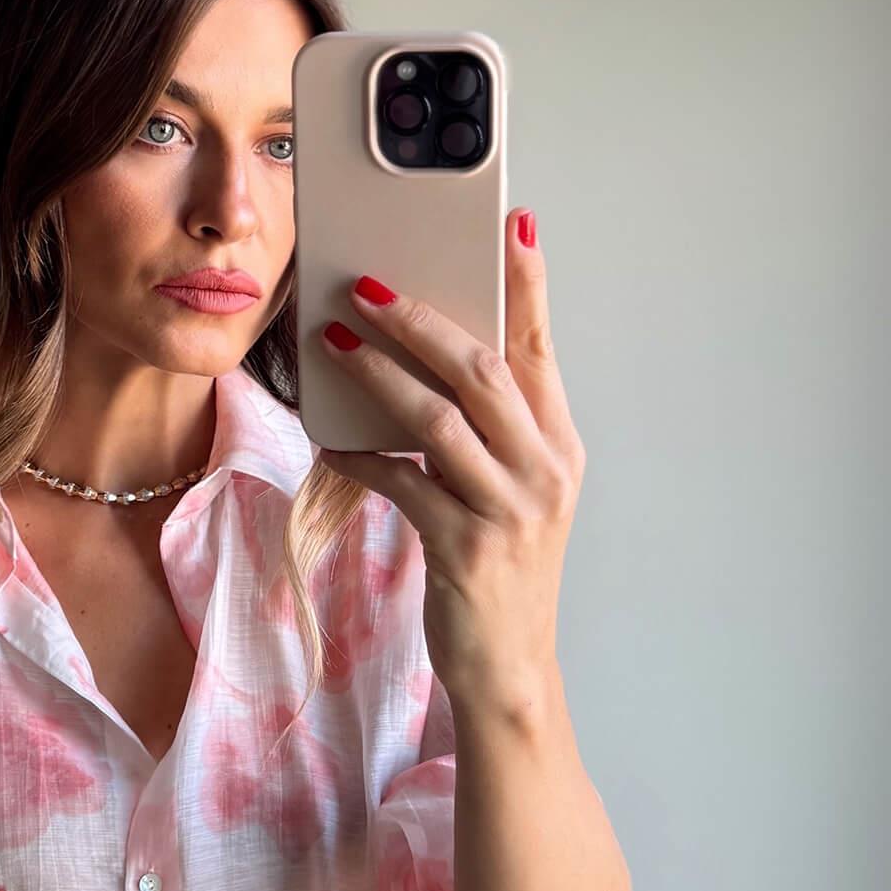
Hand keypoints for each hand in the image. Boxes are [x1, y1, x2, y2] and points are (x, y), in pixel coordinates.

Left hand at [314, 206, 585, 721]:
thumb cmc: (501, 570)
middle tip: (369, 285)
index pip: (540, 346)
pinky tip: (330, 442)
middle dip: (421, 320)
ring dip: (380, 376)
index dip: (524, 283)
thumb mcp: (513, 492)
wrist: (509, 668)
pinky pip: (404, 484)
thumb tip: (431, 359)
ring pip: (439, 420)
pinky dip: (362, 458)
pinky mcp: (466, 548)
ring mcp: (509, 510)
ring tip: (336, 343)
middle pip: (482, 371)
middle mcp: (544, 470)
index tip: (510, 223)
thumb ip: (490, 430)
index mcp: (559, 445)